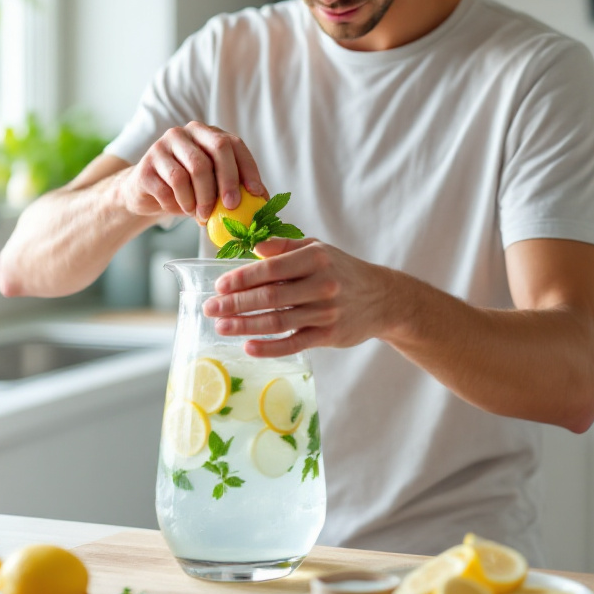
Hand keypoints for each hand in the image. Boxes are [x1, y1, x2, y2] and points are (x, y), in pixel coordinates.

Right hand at [116, 122, 267, 223]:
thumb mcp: (214, 186)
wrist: (147, 193)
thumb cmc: (189, 189)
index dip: (247, 168)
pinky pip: (167, 189)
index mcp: (207, 134)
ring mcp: (162, 147)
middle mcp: (185, 134)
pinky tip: (179, 209)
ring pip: (189, 172)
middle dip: (227, 181)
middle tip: (231, 207)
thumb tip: (264, 202)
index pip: (233, 144)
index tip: (256, 193)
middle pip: (214, 150)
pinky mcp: (145, 166)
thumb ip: (237, 189)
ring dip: (199, 201)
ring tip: (201, 215)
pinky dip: (177, 205)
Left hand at [203, 237, 392, 356]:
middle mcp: (321, 285)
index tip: (219, 285)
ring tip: (221, 326)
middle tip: (210, 308)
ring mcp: (325, 312)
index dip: (242, 278)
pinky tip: (248, 346)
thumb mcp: (317, 249)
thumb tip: (252, 246)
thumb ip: (283, 247)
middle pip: (270, 297)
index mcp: (315, 259)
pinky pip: (294, 343)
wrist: (382, 298)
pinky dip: (269, 347)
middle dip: (235, 303)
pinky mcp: (329, 335)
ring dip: (245, 325)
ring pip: (277, 321)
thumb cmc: (341, 270)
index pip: (271, 269)